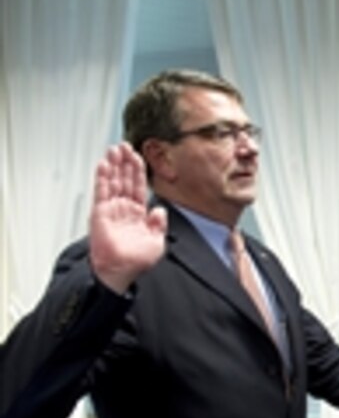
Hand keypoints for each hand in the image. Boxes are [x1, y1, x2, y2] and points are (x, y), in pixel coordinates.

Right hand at [89, 143, 167, 293]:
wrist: (121, 271)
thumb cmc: (136, 261)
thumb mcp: (157, 242)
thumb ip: (159, 224)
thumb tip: (159, 209)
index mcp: (138, 214)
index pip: (138, 186)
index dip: (138, 171)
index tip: (137, 156)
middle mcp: (124, 209)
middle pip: (124, 180)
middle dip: (125, 162)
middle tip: (124, 146)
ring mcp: (111, 209)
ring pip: (112, 182)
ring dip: (113, 165)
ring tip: (114, 149)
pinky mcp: (100, 212)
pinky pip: (101, 191)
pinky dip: (102, 177)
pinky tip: (104, 165)